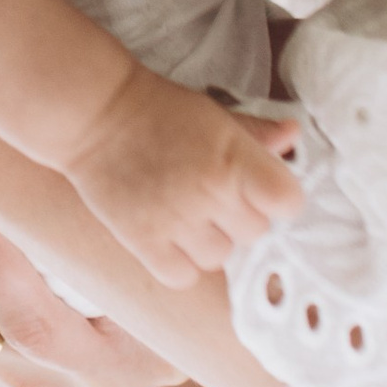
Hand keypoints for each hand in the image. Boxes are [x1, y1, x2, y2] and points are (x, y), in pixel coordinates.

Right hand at [66, 75, 302, 285]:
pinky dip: (179, 264)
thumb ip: (255, 131)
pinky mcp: (142, 239)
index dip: (279, 200)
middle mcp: (209, 191)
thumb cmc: (158, 111)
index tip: (263, 191)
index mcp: (233, 157)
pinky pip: (182, 275)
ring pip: (219, 257)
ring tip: (188, 216)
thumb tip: (293, 136)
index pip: (287, 202)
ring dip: (209, 241)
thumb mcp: (213, 115)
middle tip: (214, 197)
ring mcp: (175, 219)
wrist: (93, 113)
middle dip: (239, 217)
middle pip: (255, 232)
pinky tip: (170, 240)